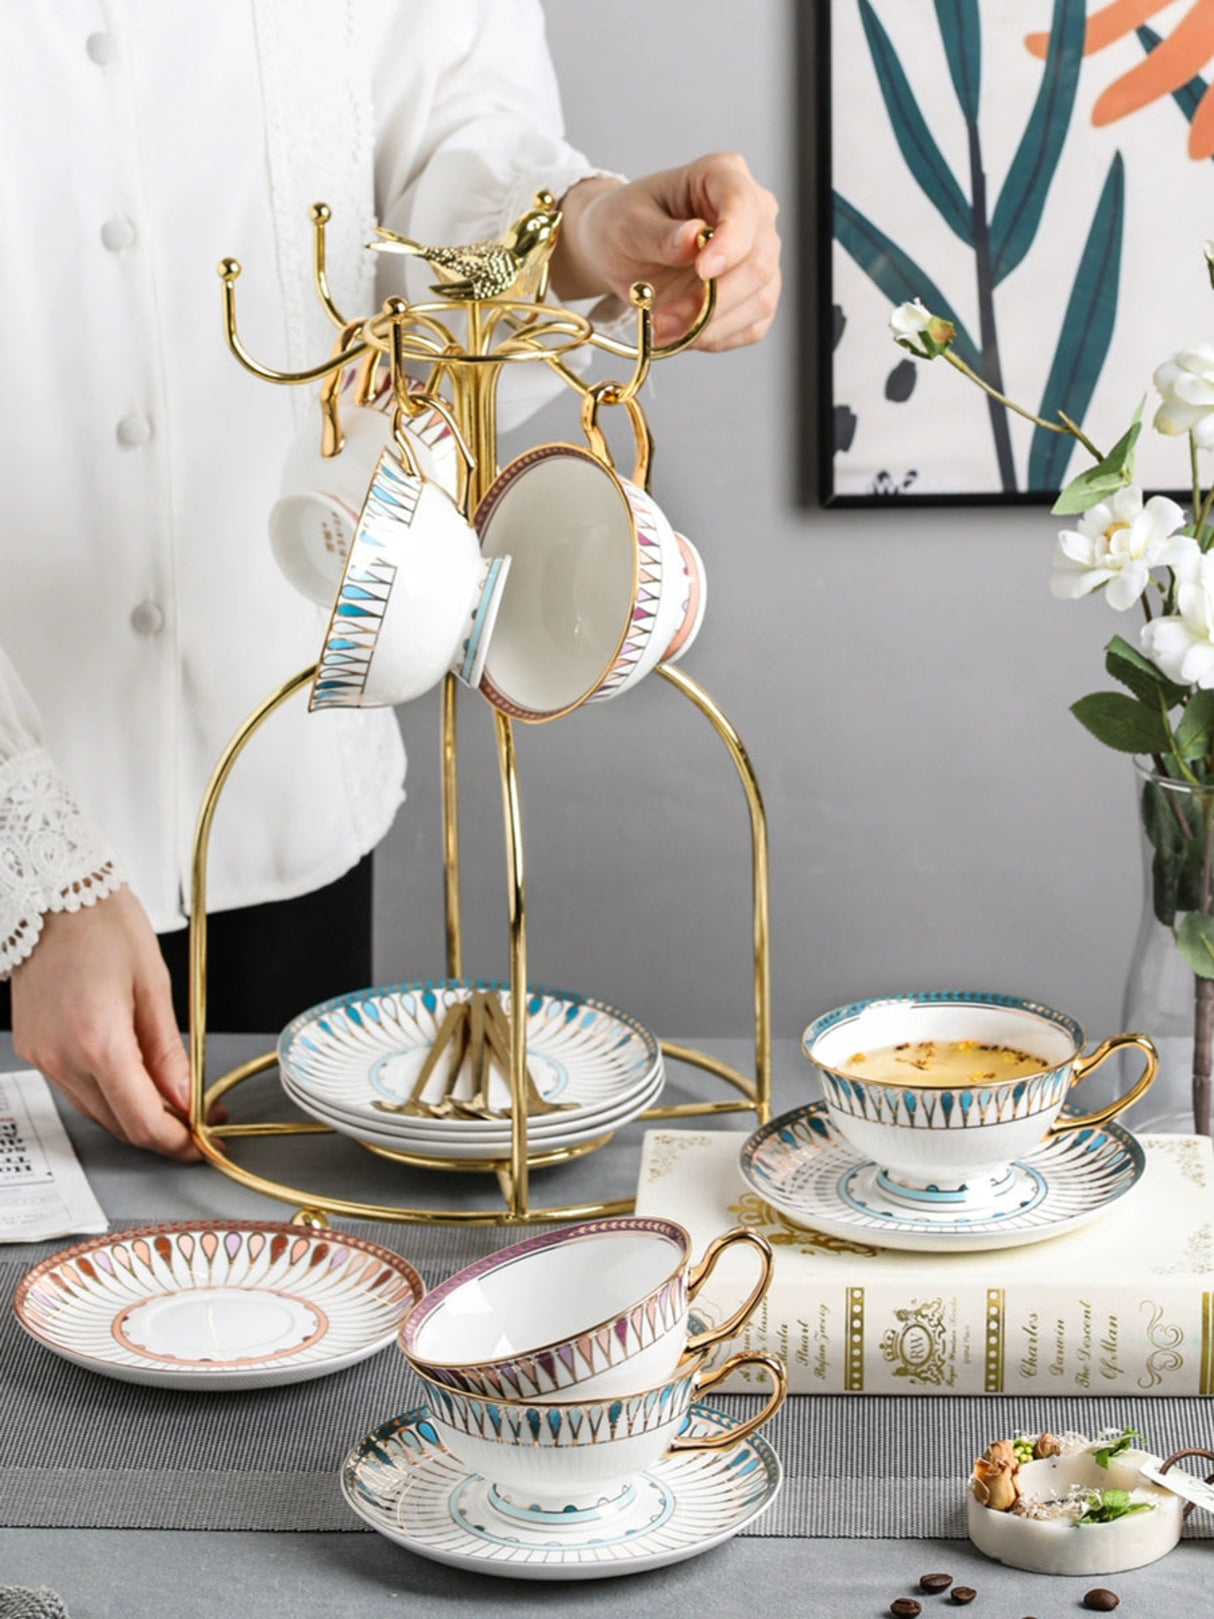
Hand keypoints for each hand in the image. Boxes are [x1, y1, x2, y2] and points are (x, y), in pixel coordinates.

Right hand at [11, 886, 201, 1159]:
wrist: (53, 895)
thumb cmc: (105, 926)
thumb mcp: (153, 986)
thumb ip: (168, 1051)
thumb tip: (186, 1098)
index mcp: (98, 1042)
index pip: (143, 1120)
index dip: (178, 1141)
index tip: (204, 1139)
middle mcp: (63, 1058)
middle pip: (120, 1124)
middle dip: (164, 1130)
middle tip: (200, 1118)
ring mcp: (43, 1056)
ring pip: (97, 1111)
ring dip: (137, 1114)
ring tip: (174, 1097)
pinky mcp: (34, 1049)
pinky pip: (76, 1088)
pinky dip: (109, 1093)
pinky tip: (135, 1077)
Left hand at [551, 152, 779, 351]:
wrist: (619, 253)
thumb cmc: (621, 225)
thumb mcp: (625, 224)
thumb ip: (658, 233)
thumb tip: (693, 239)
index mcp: (723, 175)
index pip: (743, 205)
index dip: (730, 242)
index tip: (702, 271)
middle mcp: (753, 213)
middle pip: (759, 262)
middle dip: (713, 301)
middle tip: (664, 321)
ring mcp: (759, 255)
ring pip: (760, 300)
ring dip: (710, 327)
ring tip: (663, 330)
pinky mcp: (755, 295)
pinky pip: (751, 326)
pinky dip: (715, 339)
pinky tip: (683, 334)